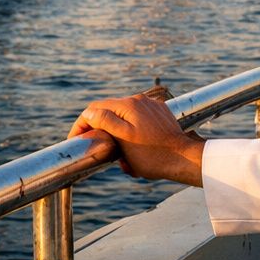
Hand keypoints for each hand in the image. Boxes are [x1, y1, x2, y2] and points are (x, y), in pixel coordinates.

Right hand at [71, 92, 204, 185]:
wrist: (185, 159)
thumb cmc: (154, 154)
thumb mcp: (124, 140)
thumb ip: (105, 121)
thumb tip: (89, 113)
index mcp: (128, 105)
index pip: (95, 108)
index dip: (82, 123)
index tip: (75, 138)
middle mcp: (140, 101)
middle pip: (110, 113)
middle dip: (102, 133)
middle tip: (99, 149)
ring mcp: (151, 107)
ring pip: (125, 120)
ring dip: (118, 138)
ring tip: (124, 159)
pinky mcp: (160, 115)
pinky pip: (139, 123)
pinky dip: (133, 137)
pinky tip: (137, 155)